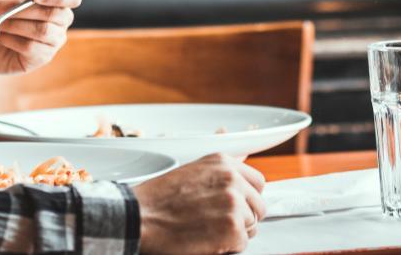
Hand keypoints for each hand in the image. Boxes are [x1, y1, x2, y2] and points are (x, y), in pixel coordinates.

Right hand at [133, 153, 266, 253]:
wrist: (142, 217)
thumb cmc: (159, 198)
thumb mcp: (194, 170)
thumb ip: (222, 170)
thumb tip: (246, 156)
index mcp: (223, 163)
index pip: (258, 182)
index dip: (247, 198)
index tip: (235, 205)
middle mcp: (232, 179)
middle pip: (258, 206)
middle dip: (243, 217)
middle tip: (217, 221)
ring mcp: (234, 203)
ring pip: (251, 226)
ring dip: (234, 233)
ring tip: (207, 228)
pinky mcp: (232, 228)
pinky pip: (242, 243)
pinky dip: (227, 247)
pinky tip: (207, 239)